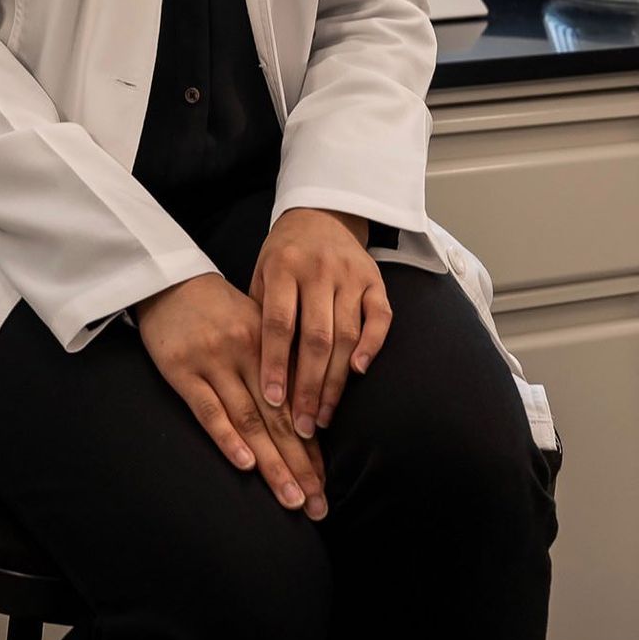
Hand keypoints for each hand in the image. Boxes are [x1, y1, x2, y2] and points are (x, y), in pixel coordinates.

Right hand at [132, 272, 328, 519]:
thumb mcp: (256, 325)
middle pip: (278, 417)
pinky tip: (246, 464)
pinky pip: (208, 409)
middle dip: (299, 465)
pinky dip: (227, 438)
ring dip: (272, 463)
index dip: (311, 446)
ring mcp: (214, 361)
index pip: (297, 403)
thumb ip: (280, 363)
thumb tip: (307, 414)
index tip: (324, 483)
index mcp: (270, 342)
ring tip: (291, 498)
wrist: (170, 280)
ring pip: (248, 419)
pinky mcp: (182, 370)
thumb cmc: (219, 309)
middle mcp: (247, 352)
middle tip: (317, 505)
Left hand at [249, 208, 391, 437]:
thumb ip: (260, 315)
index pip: (279, 323)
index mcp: (283, 267)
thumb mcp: (262, 274)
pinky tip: (358, 372)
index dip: (275, 364)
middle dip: (309, 386)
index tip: (272, 402)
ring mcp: (350, 274)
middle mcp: (319, 270)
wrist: (321, 213)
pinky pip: (380, 317)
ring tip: (323, 415)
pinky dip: (372, 345)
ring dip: (336, 380)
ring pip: (346, 334)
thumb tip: (258, 375)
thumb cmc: (284, 255)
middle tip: (303, 426)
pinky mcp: (376, 279)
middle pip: (316, 336)